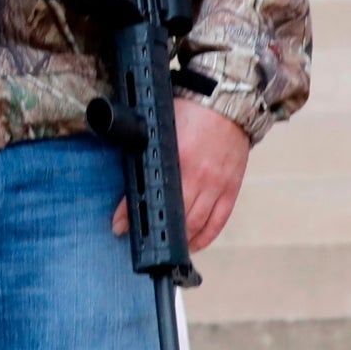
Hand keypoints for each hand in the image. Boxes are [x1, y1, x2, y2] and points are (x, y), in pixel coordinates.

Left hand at [113, 98, 250, 252]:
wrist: (229, 102)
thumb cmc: (190, 110)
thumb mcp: (161, 126)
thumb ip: (148, 148)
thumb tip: (130, 169)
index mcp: (176, 156)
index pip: (148, 191)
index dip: (130, 211)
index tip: (118, 226)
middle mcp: (198, 175)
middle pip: (175, 214)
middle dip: (155, 230)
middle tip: (140, 241)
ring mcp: (217, 185)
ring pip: (196, 223)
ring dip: (179, 239)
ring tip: (164, 247)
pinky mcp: (231, 189)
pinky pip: (218, 221)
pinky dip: (205, 237)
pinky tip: (193, 244)